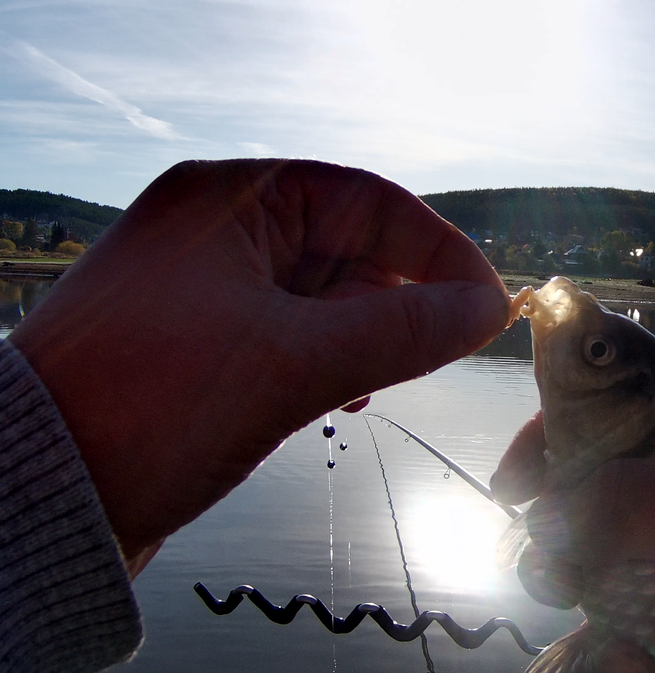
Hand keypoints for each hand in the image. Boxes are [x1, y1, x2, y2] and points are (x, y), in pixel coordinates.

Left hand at [10, 159, 509, 575]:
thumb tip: (487, 309)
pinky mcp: (201, 340)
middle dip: (404, 298)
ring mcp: (206, 285)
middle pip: (350, 246)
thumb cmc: (150, 406)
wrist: (39, 497)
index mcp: (229, 200)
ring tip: (381, 382)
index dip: (438, 250)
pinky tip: (340, 400)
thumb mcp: (296, 361)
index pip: (368, 200)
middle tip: (444, 347)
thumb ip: (405, 329)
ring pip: (326, 294)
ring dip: (370, 335)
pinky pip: (295, 332)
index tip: (486, 303)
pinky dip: (333, 360)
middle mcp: (216, 229)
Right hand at [491, 364, 654, 672]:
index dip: (565, 431)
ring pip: (639, 571)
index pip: (630, 399)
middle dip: (578, 536)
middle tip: (554, 577)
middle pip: (620, 496)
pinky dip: (650, 646)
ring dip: (613, 606)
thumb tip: (543, 516)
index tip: (516, 484)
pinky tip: (644, 658)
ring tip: (613, 637)